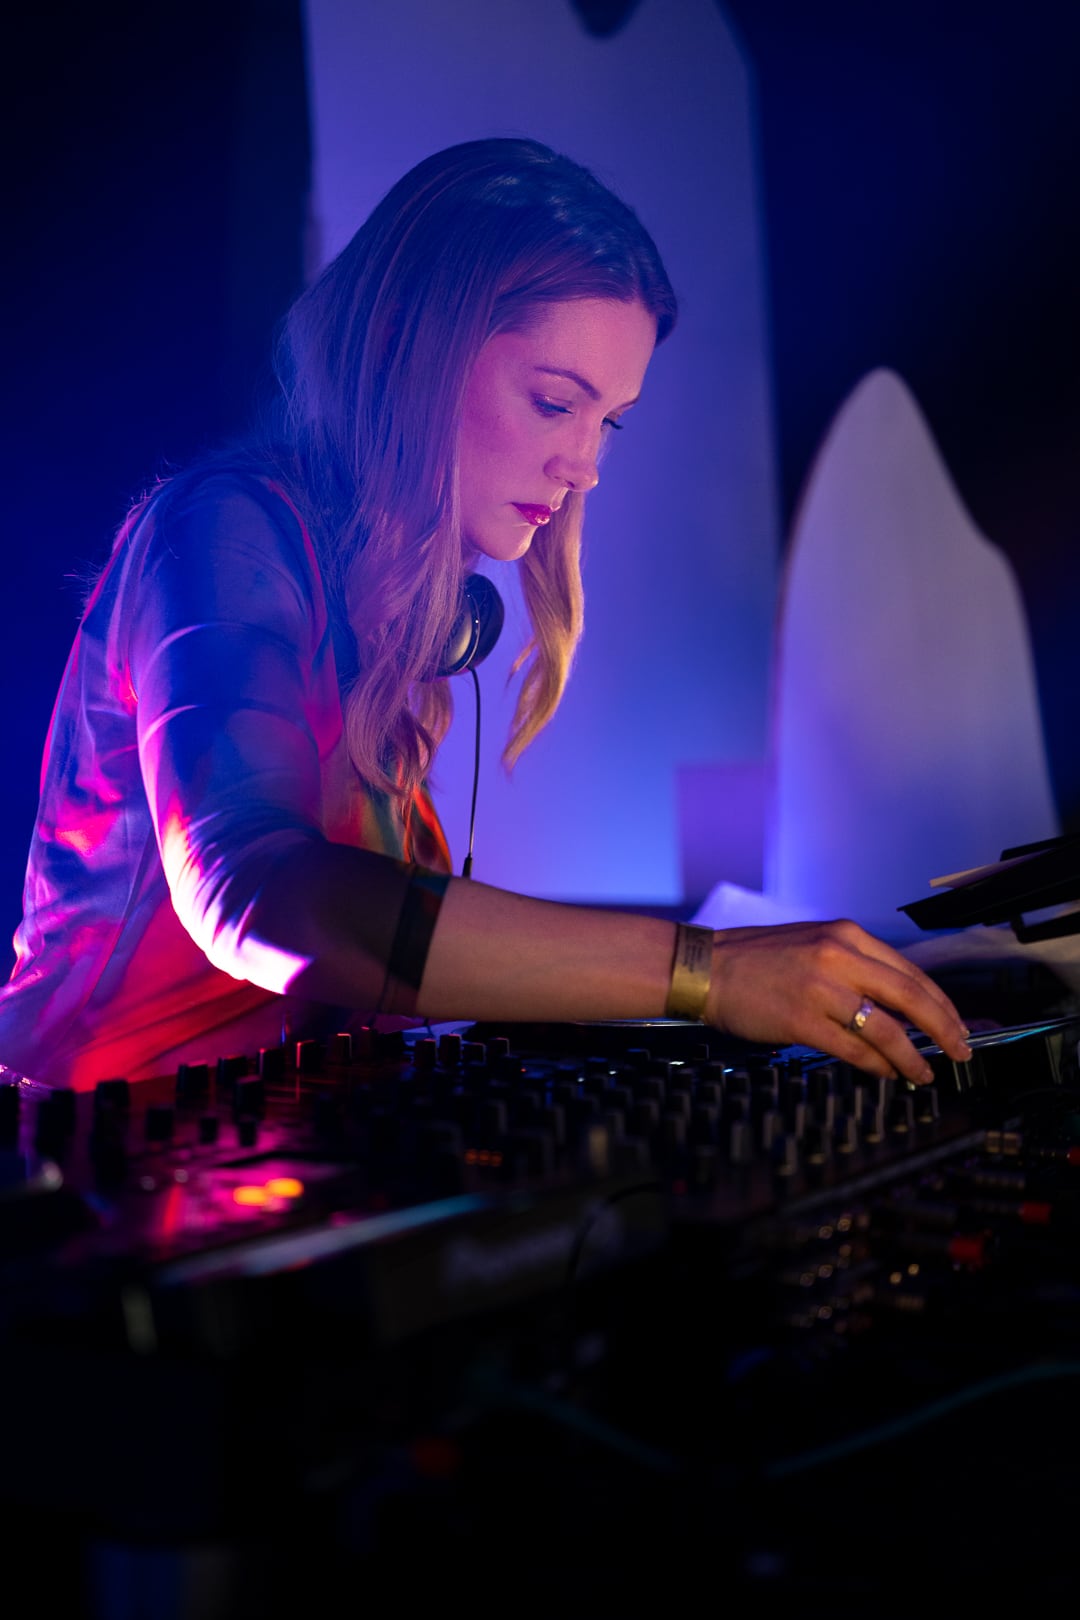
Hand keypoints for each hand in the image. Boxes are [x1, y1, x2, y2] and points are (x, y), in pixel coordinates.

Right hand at [705, 918, 971, 1085]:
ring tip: (924, 1073)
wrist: (705, 967)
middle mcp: (840, 957)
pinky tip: (888, 1074)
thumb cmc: (756, 960)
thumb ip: (854, 966)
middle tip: (961, 1050)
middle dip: (943, 1029)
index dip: (940, 1003)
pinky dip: (877, 1065)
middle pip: (911, 997)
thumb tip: (897, 1005)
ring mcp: (821, 988)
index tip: (956, 1024)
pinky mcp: (802, 1019)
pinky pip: (854, 1048)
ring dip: (912, 1056)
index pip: (911, 972)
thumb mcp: (813, 944)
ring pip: (887, 1028)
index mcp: (847, 935)